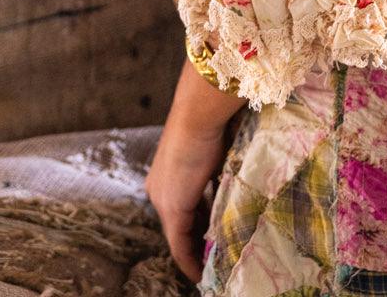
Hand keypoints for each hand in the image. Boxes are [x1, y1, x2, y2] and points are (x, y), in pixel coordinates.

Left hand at [144, 115, 229, 283]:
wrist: (198, 115)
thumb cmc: (209, 126)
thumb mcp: (213, 157)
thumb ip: (215, 178)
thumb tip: (228, 192)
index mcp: (165, 176)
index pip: (182, 208)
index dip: (196, 226)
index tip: (210, 240)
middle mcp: (158, 190)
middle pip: (179, 224)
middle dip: (197, 242)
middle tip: (213, 259)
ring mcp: (162, 200)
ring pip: (179, 235)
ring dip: (195, 251)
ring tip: (210, 267)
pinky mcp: (171, 208)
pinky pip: (178, 243)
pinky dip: (188, 259)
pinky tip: (199, 272)